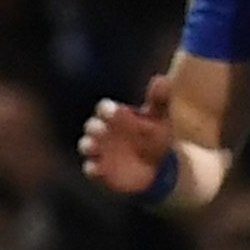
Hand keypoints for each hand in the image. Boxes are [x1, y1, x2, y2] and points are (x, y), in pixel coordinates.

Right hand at [79, 78, 173, 199]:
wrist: (158, 165)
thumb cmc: (154, 136)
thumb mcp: (159, 118)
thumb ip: (159, 99)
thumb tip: (162, 79)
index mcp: (115, 116)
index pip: (105, 108)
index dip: (107, 109)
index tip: (114, 111)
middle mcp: (103, 131)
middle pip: (92, 126)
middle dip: (96, 127)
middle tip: (104, 129)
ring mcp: (100, 151)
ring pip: (87, 145)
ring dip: (89, 146)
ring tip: (95, 147)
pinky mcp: (100, 170)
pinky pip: (92, 169)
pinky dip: (93, 169)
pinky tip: (98, 169)